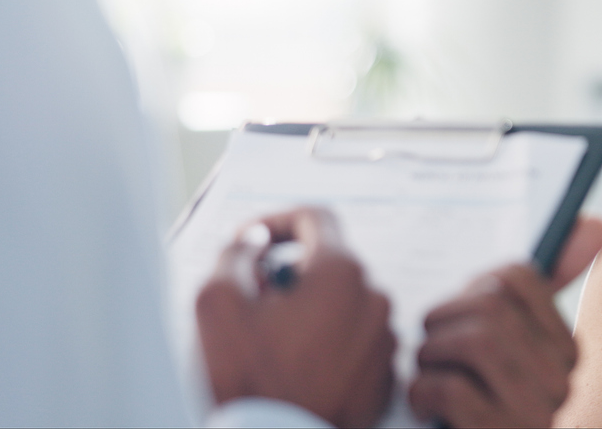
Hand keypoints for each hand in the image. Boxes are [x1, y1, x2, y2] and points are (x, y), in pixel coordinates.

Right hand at [196, 207, 395, 428]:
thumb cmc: (249, 384)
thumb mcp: (217, 303)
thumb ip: (235, 254)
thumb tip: (253, 242)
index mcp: (342, 274)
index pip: (316, 218)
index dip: (276, 223)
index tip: (251, 245)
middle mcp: (375, 300)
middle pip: (328, 264)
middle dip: (287, 275)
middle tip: (253, 305)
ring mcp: (385, 340)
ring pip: (342, 305)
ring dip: (307, 312)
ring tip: (272, 345)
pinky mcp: (385, 376)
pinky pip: (355, 343)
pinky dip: (327, 345)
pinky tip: (295, 371)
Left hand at [408, 215, 601, 428]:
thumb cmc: (476, 397)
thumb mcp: (503, 341)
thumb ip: (541, 288)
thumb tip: (592, 223)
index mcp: (564, 349)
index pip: (515, 278)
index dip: (467, 292)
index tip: (458, 321)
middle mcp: (560, 381)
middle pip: (492, 307)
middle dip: (442, 323)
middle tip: (432, 351)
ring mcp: (534, 412)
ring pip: (476, 341)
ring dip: (430, 358)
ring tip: (429, 377)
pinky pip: (452, 389)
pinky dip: (423, 393)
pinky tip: (427, 408)